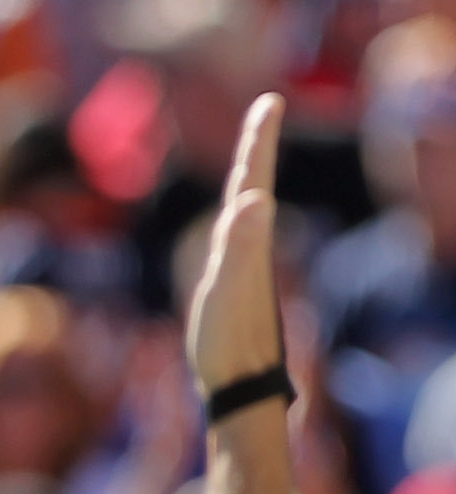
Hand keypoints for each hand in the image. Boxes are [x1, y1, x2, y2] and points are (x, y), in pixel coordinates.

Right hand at [186, 94, 283, 400]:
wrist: (242, 385)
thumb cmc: (230, 340)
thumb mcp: (229, 289)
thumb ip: (242, 243)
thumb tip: (255, 200)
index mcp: (248, 239)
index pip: (253, 179)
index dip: (259, 141)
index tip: (270, 102)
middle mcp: (251, 247)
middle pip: (252, 187)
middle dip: (256, 149)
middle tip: (265, 112)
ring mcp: (244, 268)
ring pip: (247, 211)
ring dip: (248, 178)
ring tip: (251, 156)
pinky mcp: (235, 287)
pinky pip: (236, 238)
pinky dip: (237, 216)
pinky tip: (237, 223)